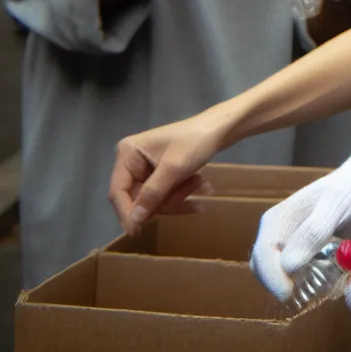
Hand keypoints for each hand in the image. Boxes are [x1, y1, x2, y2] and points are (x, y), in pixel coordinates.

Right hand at [109, 111, 226, 235]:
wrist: (222, 128)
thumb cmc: (196, 142)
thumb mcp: (174, 169)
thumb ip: (152, 195)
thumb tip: (132, 222)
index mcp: (128, 153)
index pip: (119, 191)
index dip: (127, 213)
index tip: (137, 232)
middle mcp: (132, 160)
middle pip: (138, 197)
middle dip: (165, 201)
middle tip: (190, 199)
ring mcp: (146, 167)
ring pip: (154, 199)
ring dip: (178, 197)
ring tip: (202, 186)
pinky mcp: (161, 172)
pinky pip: (164, 193)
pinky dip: (181, 193)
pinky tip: (202, 187)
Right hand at [250, 136, 350, 300]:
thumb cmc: (350, 191)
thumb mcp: (333, 207)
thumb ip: (312, 233)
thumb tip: (288, 266)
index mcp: (276, 220)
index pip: (262, 257)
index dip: (272, 278)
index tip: (289, 293)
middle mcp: (279, 235)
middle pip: (266, 271)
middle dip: (280, 285)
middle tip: (305, 294)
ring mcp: (292, 247)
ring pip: (282, 277)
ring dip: (295, 286)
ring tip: (320, 285)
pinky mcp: (308, 257)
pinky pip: (300, 278)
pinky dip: (309, 284)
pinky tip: (328, 280)